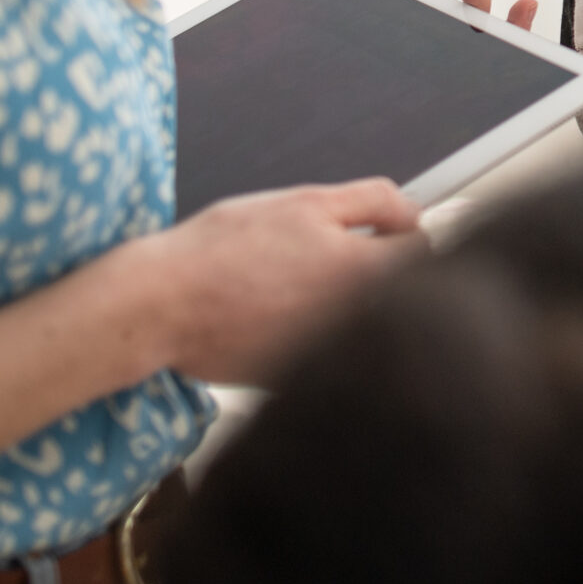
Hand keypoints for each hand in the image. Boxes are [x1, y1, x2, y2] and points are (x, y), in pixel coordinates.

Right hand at [127, 178, 423, 384]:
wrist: (161, 305)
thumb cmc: (224, 249)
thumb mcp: (305, 202)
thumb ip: (372, 201)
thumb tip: (412, 214)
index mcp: (365, 274)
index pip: (421, 252)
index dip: (399, 232)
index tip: (378, 229)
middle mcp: (357, 322)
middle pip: (395, 292)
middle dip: (372, 270)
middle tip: (324, 256)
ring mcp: (328, 357)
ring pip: (358, 323)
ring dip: (340, 305)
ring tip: (291, 286)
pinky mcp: (297, 381)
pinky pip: (322, 353)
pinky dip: (308, 335)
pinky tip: (272, 317)